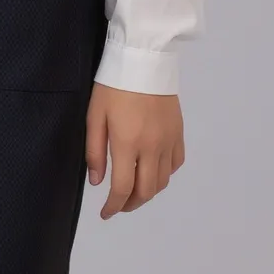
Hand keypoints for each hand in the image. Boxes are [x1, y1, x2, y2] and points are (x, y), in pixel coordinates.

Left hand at [85, 82, 184, 217]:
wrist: (145, 60)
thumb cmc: (113, 86)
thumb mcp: (95, 116)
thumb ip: (95, 152)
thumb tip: (98, 182)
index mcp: (128, 143)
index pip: (123, 188)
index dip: (113, 206)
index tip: (105, 213)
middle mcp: (152, 147)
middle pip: (146, 191)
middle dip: (131, 205)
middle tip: (119, 205)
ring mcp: (169, 141)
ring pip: (162, 181)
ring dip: (147, 192)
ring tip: (134, 190)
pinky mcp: (179, 133)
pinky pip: (175, 164)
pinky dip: (164, 175)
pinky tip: (152, 171)